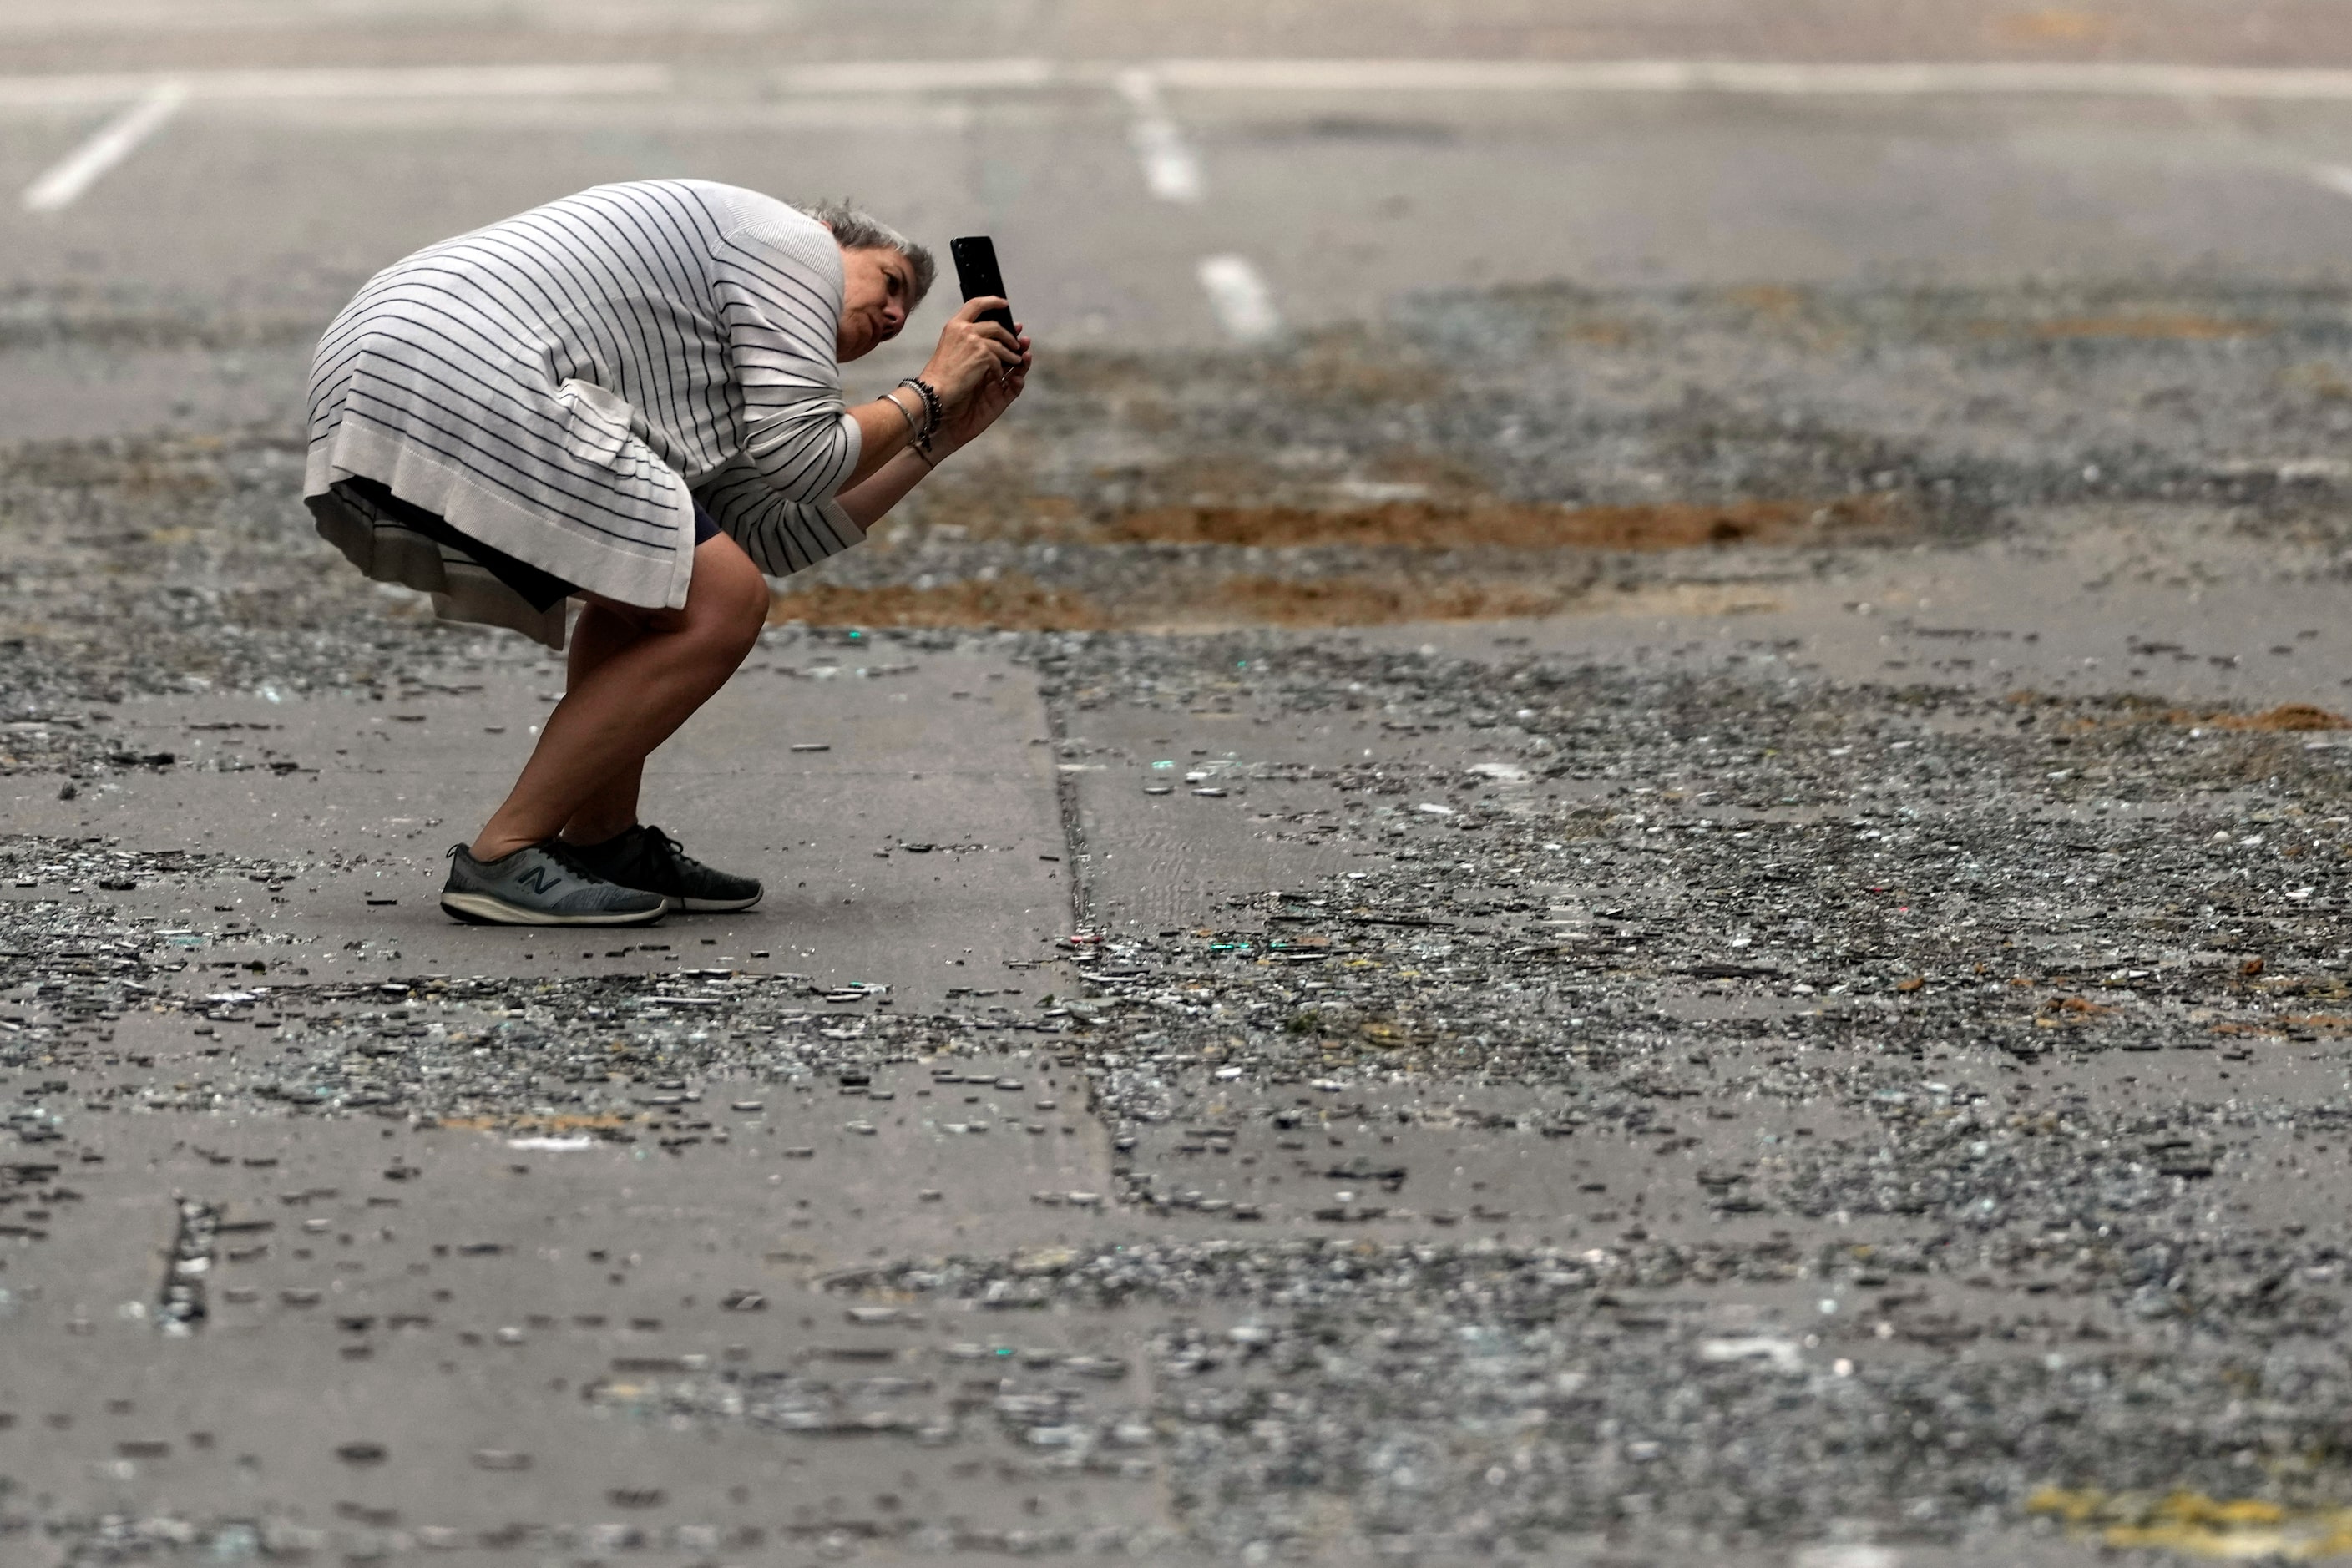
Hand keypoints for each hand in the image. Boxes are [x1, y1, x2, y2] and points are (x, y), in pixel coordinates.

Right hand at [918, 298, 1022, 418]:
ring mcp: (974, 340)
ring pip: (1001, 343)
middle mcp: (964, 329)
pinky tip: (999, 376)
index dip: (992, 301)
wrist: (935, 389)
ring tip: (1016, 360)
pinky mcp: (982, 354)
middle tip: (1016, 341)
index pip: (975, 304)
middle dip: (1009, 334)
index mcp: (955, 325)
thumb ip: (965, 337)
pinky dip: (1000, 369)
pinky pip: (998, 359)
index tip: (1004, 303)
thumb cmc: (940, 374)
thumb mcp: (950, 346)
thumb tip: (985, 333)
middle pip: (995, 325)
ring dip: (1011, 353)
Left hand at [933, 321, 1029, 454]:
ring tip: (1025, 355)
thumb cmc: (940, 385)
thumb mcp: (954, 352)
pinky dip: (1018, 382)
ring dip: (1022, 361)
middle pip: (1006, 351)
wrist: (936, 414)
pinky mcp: (997, 401)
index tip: (1006, 308)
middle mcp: (984, 367)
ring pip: (1015, 369)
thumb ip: (973, 341)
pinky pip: (1013, 390)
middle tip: (1021, 338)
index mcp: (972, 353)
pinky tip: (1017, 377)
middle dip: (1015, 343)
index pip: (989, 334)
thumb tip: (991, 326)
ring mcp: (992, 384)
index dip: (999, 321)